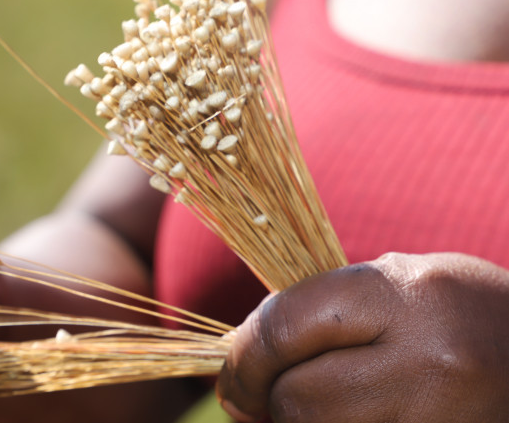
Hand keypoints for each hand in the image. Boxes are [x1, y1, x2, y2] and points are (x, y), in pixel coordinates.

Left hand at [217, 252, 508, 421]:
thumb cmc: (458, 309)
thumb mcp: (397, 282)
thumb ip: (322, 309)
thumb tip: (244, 352)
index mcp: (404, 296)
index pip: (285, 327)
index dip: (243, 355)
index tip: (233, 374)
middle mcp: (428, 361)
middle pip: (297, 399)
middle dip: (275, 398)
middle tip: (281, 391)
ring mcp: (441, 418)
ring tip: (337, 398)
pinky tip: (360, 417)